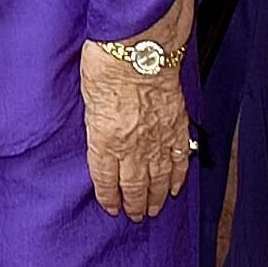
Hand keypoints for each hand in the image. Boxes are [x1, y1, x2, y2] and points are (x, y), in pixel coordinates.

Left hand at [78, 41, 193, 220]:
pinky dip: (179, 178)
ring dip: (157, 198)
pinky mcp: (177, 129)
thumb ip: (96, 127)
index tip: (110, 208)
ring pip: (159, 180)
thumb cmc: (106, 66)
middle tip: (135, 217)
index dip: (108, 197)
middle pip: (134, 186)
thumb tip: (101, 142)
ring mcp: (158, 139)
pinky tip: (176, 188)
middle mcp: (132, 146)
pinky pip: (180, 161)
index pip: (105, 179)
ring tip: (154, 210)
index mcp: (105, 140)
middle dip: (134, 205)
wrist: (139, 49)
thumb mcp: (87, 100)